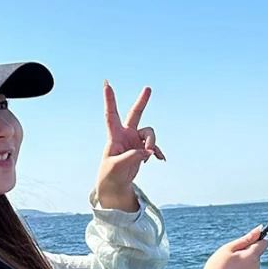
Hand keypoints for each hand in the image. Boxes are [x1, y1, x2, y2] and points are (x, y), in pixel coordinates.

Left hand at [96, 82, 166, 210]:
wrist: (115, 184)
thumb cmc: (110, 174)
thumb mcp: (117, 167)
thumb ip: (132, 157)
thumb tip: (147, 152)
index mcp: (115, 136)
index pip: (111, 115)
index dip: (109, 100)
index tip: (107, 84)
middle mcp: (126, 134)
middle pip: (135, 114)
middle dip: (142, 101)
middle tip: (148, 88)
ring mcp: (135, 140)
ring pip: (149, 134)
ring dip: (152, 143)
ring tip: (149, 156)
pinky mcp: (142, 149)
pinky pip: (154, 146)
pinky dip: (157, 152)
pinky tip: (160, 159)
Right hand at [201, 227, 267, 268]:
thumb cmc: (217, 267)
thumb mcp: (229, 249)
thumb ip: (246, 239)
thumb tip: (260, 229)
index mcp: (252, 257)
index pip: (264, 243)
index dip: (256, 239)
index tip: (244, 241)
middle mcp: (256, 266)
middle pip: (257, 252)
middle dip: (247, 250)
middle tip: (230, 255)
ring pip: (252, 261)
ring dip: (243, 260)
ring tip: (228, 265)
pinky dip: (241, 268)